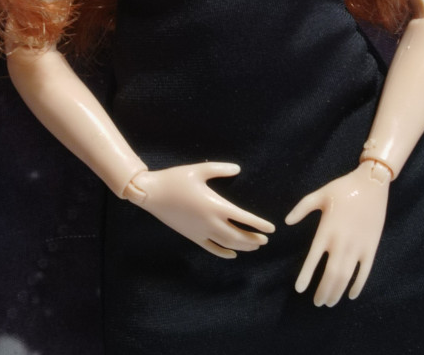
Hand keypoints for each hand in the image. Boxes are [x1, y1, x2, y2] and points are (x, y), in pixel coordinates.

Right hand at [127, 162, 275, 258]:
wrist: (152, 193)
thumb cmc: (176, 179)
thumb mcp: (199, 170)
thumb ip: (220, 169)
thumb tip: (238, 169)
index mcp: (215, 205)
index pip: (243, 218)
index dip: (259, 224)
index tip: (271, 228)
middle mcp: (210, 222)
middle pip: (238, 236)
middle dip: (253, 239)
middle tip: (265, 240)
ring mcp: (201, 232)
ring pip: (227, 245)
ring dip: (242, 246)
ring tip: (254, 246)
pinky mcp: (193, 237)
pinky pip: (211, 249)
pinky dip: (224, 253)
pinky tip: (233, 254)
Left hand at [284, 160, 389, 305]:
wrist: (370, 184)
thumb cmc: (343, 188)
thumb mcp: (320, 194)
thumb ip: (302, 208)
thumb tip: (286, 222)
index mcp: (326, 230)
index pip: (313, 259)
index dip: (306, 276)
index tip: (300, 289)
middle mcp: (341, 242)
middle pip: (331, 274)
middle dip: (323, 291)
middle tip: (317, 302)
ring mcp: (358, 246)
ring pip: (346, 276)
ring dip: (337, 291)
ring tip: (330, 301)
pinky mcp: (371, 247)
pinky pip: (365, 271)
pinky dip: (358, 285)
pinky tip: (352, 294)